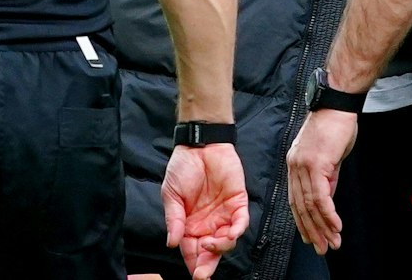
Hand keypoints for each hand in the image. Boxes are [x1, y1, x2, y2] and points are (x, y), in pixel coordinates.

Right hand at [162, 142, 250, 279]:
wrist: (200, 144)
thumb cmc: (183, 168)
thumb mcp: (171, 194)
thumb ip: (173, 219)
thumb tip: (171, 243)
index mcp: (189, 225)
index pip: (192, 251)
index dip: (193, 264)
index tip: (195, 275)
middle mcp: (207, 224)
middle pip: (210, 252)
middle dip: (207, 265)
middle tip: (203, 274)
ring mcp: (223, 214)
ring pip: (226, 241)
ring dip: (220, 248)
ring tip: (210, 244)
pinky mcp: (238, 202)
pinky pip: (240, 222)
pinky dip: (237, 230)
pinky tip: (229, 234)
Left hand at [286, 109, 358, 255]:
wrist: (338, 104)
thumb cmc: (336, 124)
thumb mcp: (329, 155)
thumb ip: (327, 176)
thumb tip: (328, 197)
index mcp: (295, 163)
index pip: (296, 199)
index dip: (303, 221)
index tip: (311, 237)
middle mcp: (295, 166)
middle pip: (300, 206)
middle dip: (312, 230)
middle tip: (322, 247)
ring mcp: (303, 165)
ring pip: (310, 205)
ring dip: (323, 227)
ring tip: (332, 242)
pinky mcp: (316, 164)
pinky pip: (320, 197)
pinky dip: (328, 214)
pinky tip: (336, 226)